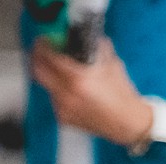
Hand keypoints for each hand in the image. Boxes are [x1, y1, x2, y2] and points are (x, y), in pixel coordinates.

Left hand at [29, 37, 152, 147]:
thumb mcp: (110, 63)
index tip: (44, 41)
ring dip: (51, 76)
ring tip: (64, 74)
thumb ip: (94, 47)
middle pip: (38, 72)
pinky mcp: (64, 119)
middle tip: (43, 53)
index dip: (43, 45)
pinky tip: (73, 92)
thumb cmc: (121, 95)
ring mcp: (64, 109)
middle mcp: (67, 95)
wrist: (127, 123)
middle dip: (38, 59)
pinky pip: (55, 99)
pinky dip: (59, 92)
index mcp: (77, 78)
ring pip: (47, 86)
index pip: (48, 57)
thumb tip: (82, 36)